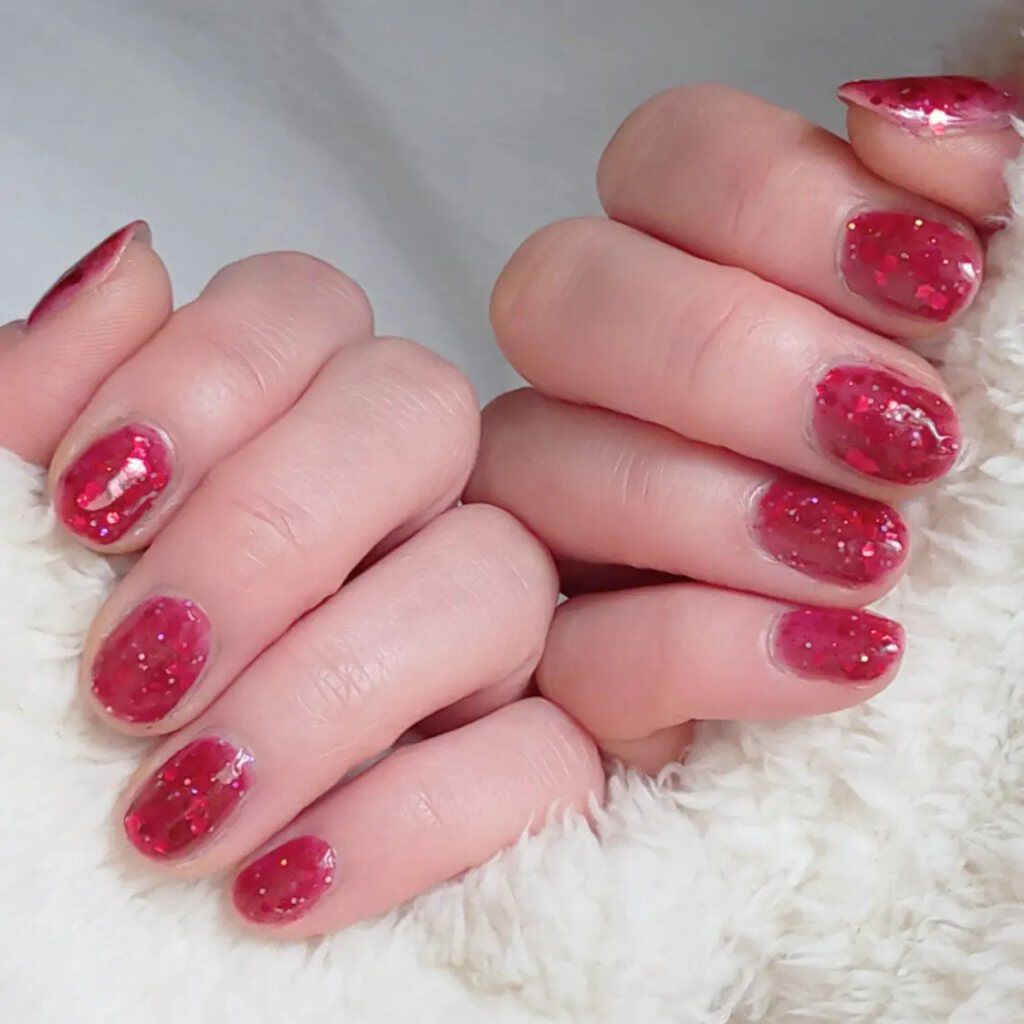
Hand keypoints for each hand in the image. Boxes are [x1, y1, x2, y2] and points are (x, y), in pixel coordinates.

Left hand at [0, 229, 602, 935]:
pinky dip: (408, 819)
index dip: (217, 374)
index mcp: (268, 436)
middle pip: (422, 414)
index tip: (93, 500)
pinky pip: (542, 759)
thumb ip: (34, 401)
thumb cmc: (14, 704)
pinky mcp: (514, 768)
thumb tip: (128, 264)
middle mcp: (388, 513)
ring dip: (330, 691)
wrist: (41, 918)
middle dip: (276, 530)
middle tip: (139, 670)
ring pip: (497, 580)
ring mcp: (464, 637)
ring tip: (180, 806)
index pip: (309, 310)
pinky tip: (278, 879)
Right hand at [468, 78, 1015, 772]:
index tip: (937, 281)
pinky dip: (698, 648)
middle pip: (550, 295)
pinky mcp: (589, 673)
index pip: (658, 160)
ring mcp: (583, 532)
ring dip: (702, 506)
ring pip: (527, 468)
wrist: (1010, 700)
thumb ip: (984, 182)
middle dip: (718, 356)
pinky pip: (573, 655)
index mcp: (725, 279)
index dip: (767, 198)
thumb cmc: (1020, 500)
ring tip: (871, 559)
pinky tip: (840, 655)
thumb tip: (900, 112)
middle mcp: (625, 390)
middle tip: (898, 438)